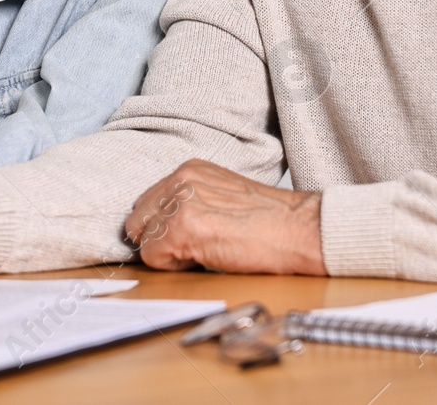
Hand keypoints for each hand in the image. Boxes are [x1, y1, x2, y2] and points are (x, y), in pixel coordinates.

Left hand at [123, 160, 324, 274]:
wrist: (298, 229)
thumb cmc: (270, 221)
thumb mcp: (223, 195)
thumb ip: (191, 201)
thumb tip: (163, 224)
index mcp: (189, 170)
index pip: (148, 202)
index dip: (162, 227)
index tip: (185, 238)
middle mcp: (180, 180)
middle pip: (138, 219)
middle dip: (157, 239)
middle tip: (192, 248)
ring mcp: (179, 202)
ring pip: (143, 238)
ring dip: (168, 253)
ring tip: (203, 251)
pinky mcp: (181, 228)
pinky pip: (153, 257)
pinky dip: (174, 266)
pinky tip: (204, 258)